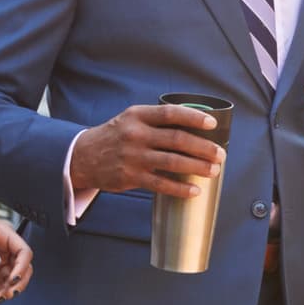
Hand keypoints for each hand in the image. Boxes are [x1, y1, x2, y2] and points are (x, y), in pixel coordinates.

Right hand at [68, 100, 226, 197]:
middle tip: (220, 154)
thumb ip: (157, 121)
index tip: (212, 124)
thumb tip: (194, 127)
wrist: (83, 156)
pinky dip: (180, 188)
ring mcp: (133, 156)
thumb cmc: (115, 136)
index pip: (170, 113)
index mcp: (138, 116)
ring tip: (213, 170)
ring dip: (197, 167)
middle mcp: (136, 134)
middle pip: (177, 139)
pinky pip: (161, 184)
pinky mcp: (130, 177)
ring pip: (172, 162)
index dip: (194, 118)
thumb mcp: (131, 120)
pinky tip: (194, 190)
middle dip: (203, 147)